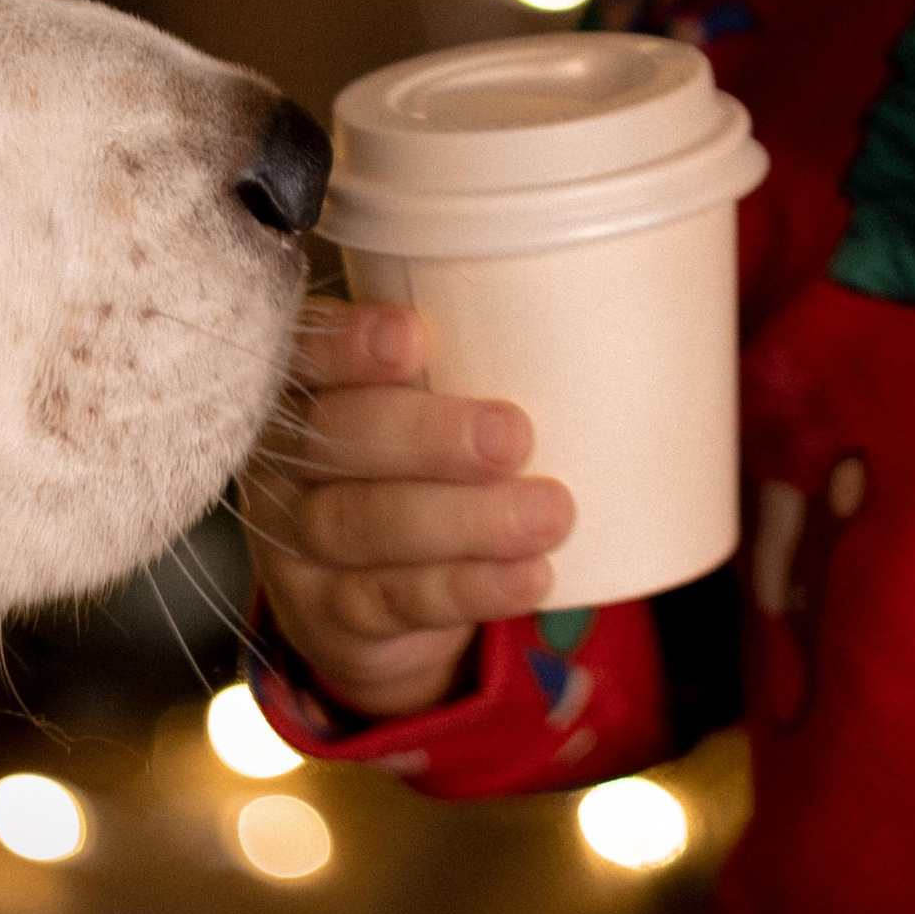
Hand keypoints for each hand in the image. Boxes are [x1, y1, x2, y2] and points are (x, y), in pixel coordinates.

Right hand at [240, 301, 573, 717]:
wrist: (370, 598)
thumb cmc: (418, 458)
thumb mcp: (426, 395)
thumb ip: (477, 348)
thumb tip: (631, 299)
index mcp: (301, 381)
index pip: (300, 349)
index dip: (344, 342)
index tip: (414, 335)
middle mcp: (283, 459)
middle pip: (331, 440)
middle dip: (425, 435)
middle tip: (514, 435)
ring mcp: (296, 543)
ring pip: (362, 526)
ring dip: (463, 521)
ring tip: (549, 513)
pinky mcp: (329, 615)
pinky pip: (395, 601)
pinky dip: (467, 589)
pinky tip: (527, 578)